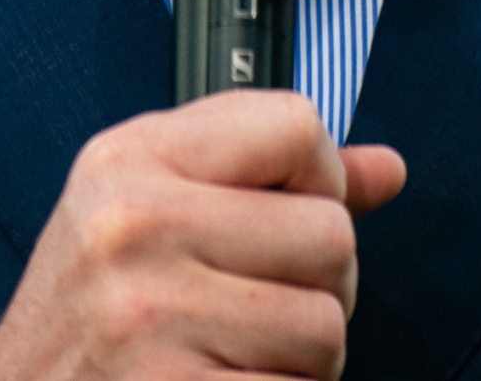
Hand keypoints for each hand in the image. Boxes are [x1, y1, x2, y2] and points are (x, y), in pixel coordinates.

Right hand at [0, 89, 408, 380]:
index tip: (282, 223)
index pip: (295, 124)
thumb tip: (388, 169)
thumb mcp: (151, 220)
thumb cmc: (93, 323)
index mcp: (128, 162)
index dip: (320, 178)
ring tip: (234, 364)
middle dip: (317, 290)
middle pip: (331, 234)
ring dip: (302, 364)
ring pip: (327, 326)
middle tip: (253, 319)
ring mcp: (147, 316)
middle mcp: (130, 226)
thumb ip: (267, 185)